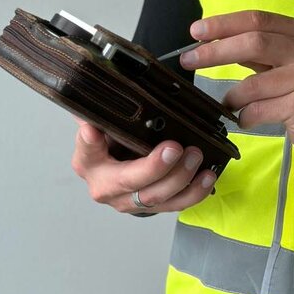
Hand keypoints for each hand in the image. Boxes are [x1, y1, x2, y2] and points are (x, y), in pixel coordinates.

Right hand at [70, 121, 216, 213]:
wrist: (120, 164)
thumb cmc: (114, 140)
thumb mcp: (108, 121)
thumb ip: (108, 107)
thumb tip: (111, 86)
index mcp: (88, 160)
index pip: (86, 149)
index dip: (89, 142)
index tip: (93, 130)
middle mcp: (105, 186)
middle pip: (128, 181)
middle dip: (154, 167)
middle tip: (174, 148)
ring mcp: (129, 201)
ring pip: (154, 198)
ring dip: (179, 178)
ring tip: (195, 156)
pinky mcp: (152, 207)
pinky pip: (175, 204)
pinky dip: (194, 191)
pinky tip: (207, 175)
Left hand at [180, 10, 293, 165]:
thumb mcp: (289, 62)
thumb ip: (259, 51)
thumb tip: (212, 42)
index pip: (258, 19)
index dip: (224, 24)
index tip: (196, 31)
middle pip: (254, 42)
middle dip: (216, 51)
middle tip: (189, 59)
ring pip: (254, 83)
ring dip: (232, 95)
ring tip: (227, 103)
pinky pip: (261, 109)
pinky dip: (245, 115)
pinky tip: (245, 119)